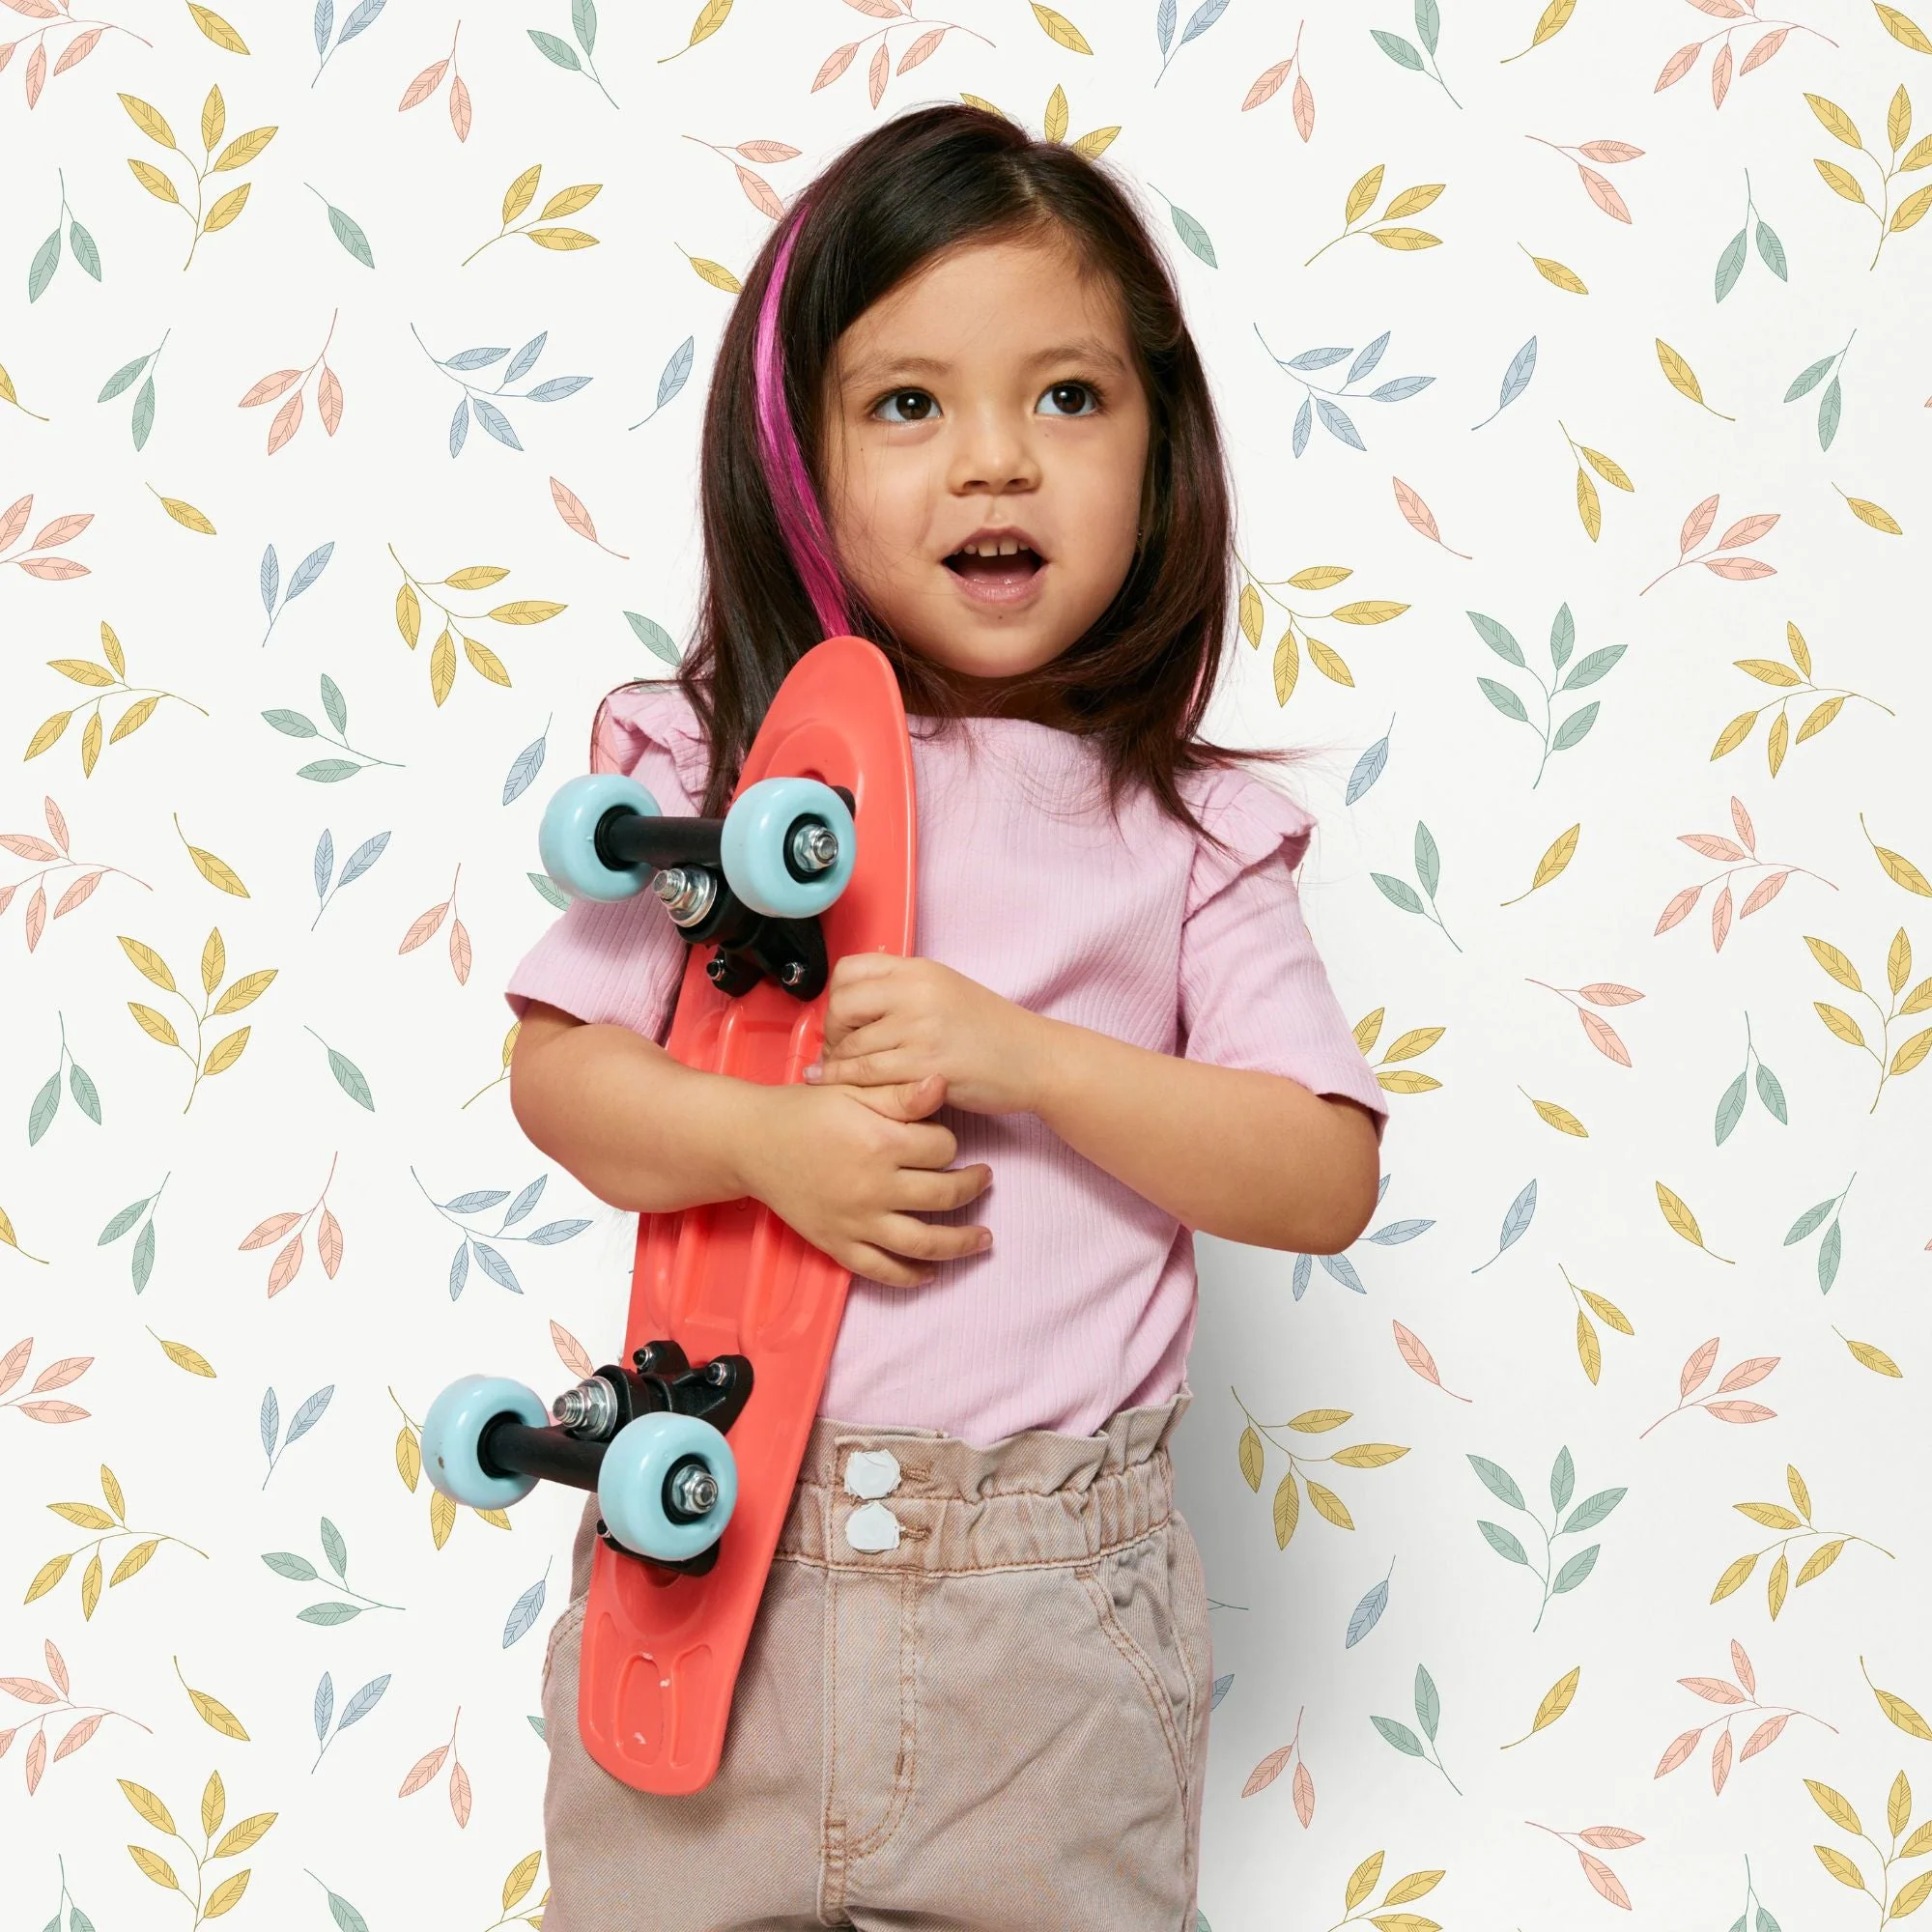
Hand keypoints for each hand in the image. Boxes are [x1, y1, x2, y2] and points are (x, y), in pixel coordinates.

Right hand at [740, 1073, 991, 1289]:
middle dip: (972, 1188)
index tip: (945, 1141)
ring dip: (960, 1243)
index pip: (943, 1148)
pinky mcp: (837, 1243)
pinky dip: (910, 1276)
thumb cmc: (805, 1110)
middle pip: (944, 1195)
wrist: (751, 1141)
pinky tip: (931, 1273)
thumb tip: (943, 1083)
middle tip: (984, 1180)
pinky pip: (881, 1270)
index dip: (950, 1143)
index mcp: (880, 1142)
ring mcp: (856, 1221)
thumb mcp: (852, 1090)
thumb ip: (899, 1094)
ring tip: (984, 1238)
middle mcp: (873, 1187)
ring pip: (923, 1243)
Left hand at [804, 952, 1054, 1115]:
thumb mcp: (946, 989)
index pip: (849, 971)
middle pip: (842, 1006)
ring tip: (840, 1075)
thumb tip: (856, 998)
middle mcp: (917, 992)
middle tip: (839, 1051)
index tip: (843, 1020)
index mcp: (919, 970)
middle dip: (832, 1034)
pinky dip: (850, 1084)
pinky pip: (869, 1075)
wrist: (1034, 1059)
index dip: (836, 998)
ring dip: (839, 1065)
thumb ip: (904, 988)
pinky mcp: (926, 1067)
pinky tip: (847, 1090)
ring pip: (852, 1046)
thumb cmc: (991, 1030)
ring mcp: (921, 1029)